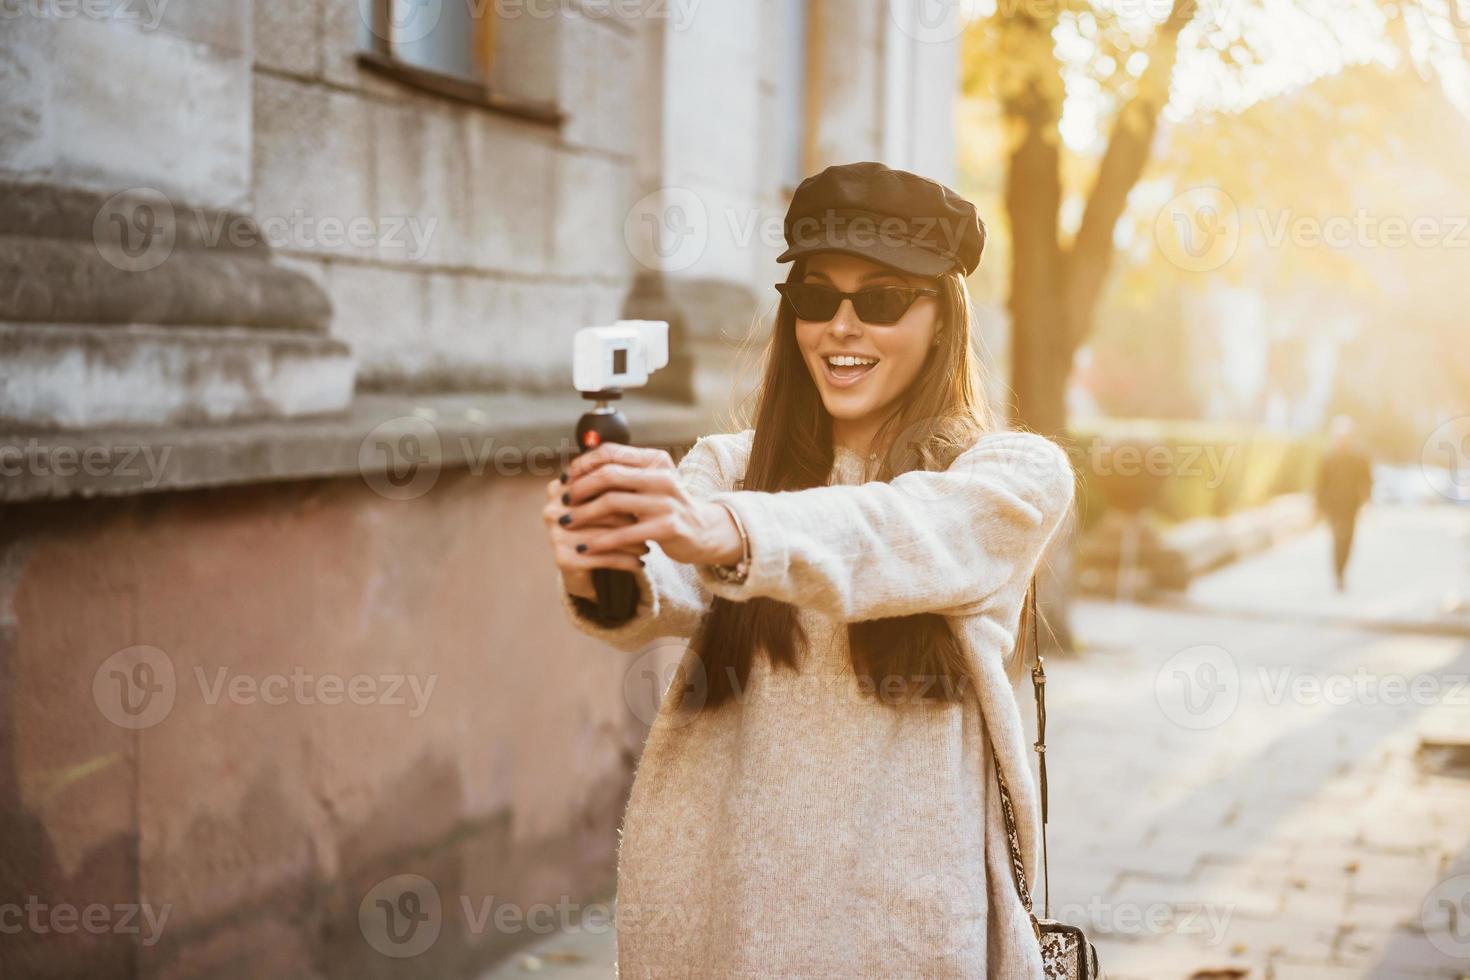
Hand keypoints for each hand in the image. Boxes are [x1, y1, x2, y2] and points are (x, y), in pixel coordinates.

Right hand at [543, 474, 646, 599]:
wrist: (584, 570)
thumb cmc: (599, 529)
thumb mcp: (605, 502)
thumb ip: (614, 481)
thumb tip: (645, 466)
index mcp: (560, 487)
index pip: (599, 483)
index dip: (626, 491)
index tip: (648, 497)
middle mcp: (552, 509)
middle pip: (602, 508)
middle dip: (631, 517)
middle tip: (653, 524)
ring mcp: (555, 534)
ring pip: (604, 534)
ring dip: (631, 542)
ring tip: (648, 546)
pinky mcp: (563, 558)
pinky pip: (603, 556)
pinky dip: (625, 560)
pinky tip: (640, 563)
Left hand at [563, 443, 743, 566]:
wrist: (705, 531)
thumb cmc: (668, 507)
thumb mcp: (650, 484)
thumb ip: (624, 475)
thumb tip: (579, 470)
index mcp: (655, 461)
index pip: (612, 452)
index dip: (584, 464)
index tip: (566, 478)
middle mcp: (662, 477)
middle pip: (609, 475)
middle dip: (580, 488)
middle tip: (563, 501)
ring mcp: (666, 502)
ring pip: (613, 502)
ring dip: (584, 514)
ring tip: (567, 522)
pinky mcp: (668, 527)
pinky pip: (625, 533)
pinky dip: (602, 541)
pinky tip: (587, 547)